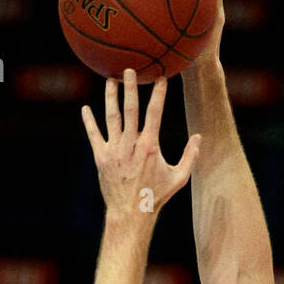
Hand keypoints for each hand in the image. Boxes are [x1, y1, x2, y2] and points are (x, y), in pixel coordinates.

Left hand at [80, 69, 200, 219]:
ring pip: (111, 117)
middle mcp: (130, 145)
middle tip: (129, 69)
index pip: (155, 113)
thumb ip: (191, 156)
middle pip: (130, 109)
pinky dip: (89, 122)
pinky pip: (94, 135)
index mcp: (150, 146)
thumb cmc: (156, 196)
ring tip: (109, 80)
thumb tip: (199, 137)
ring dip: (110, 97)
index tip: (161, 77)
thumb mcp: (179, 178)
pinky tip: (85, 109)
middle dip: (130, 87)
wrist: (131, 214)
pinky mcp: (101, 158)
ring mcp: (114, 150)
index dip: (158, 93)